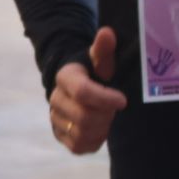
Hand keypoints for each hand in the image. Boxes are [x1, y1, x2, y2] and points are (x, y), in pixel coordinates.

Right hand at [48, 27, 126, 154]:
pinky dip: (94, 140)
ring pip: (82, 133)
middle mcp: (55, 98)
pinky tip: (101, 129)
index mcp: (66, 77)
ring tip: (108, 117)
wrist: (80, 87)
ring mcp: (55, 118)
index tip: (123, 100)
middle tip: (115, 109)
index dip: (105, 98)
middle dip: (105, 115)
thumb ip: (104, 48)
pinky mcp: (59, 135)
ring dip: (101, 128)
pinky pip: (78, 146)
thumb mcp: (101, 59)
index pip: (82, 91)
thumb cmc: (96, 71)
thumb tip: (107, 33)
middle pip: (84, 116)